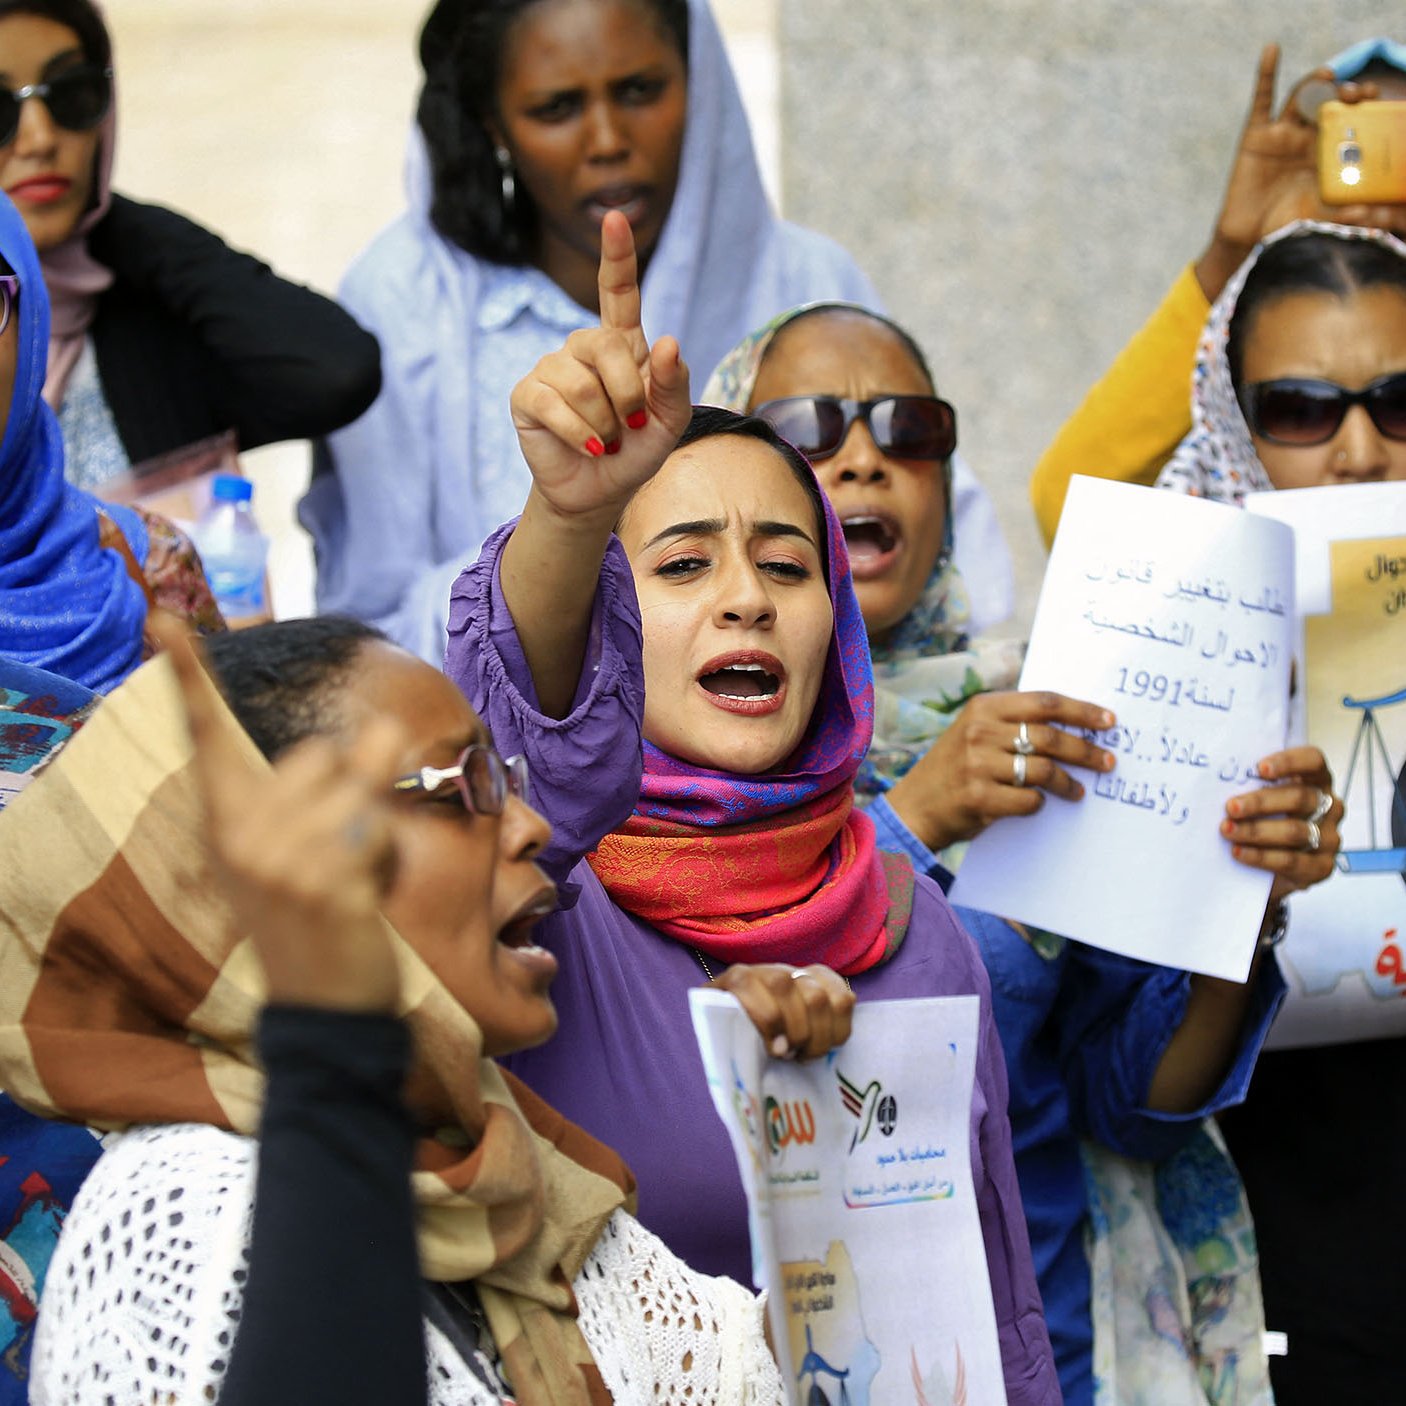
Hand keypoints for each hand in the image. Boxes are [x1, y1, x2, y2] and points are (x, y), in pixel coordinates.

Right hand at [151, 614, 404, 1012]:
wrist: (322, 1012)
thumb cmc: (314, 921)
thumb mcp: (293, 852)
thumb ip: (325, 789)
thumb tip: (382, 730)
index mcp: (225, 823)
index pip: (207, 737)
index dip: (187, 677)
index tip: (164, 620)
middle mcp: (245, 834)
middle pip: (327, 753)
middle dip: (352, 791)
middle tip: (333, 861)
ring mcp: (284, 858)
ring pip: (365, 782)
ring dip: (378, 826)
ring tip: (350, 880)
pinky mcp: (328, 882)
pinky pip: (383, 832)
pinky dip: (388, 862)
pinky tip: (363, 902)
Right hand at [510, 210, 691, 524]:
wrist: (598, 493)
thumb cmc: (635, 452)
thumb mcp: (670, 421)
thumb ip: (674, 384)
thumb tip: (668, 341)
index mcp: (622, 345)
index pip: (618, 292)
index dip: (617, 256)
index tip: (615, 218)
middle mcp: (584, 349)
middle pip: (606, 346)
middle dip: (627, 394)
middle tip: (631, 426)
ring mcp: (552, 368)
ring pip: (582, 384)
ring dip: (605, 423)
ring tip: (606, 441)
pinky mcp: (527, 395)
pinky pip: (554, 405)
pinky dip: (579, 433)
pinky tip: (587, 446)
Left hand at [708, 963, 855, 1060]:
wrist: (752, 1017)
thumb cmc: (735, 1035)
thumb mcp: (721, 1035)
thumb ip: (722, 1038)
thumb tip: (733, 1056)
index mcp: (736, 981)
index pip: (748, 984)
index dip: (766, 1018)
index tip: (776, 1051)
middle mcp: (767, 970)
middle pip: (787, 989)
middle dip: (796, 1032)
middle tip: (791, 1055)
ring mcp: (797, 972)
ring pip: (819, 996)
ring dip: (818, 1035)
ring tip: (806, 1053)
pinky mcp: (822, 979)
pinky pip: (843, 998)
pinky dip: (839, 1027)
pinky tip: (826, 1041)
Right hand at [885, 691, 1116, 852]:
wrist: (916, 806)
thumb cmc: (955, 768)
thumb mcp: (976, 732)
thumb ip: (1014, 723)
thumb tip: (1073, 725)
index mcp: (983, 707)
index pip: (1044, 702)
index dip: (1081, 711)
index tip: (1108, 722)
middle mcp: (980, 731)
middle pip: (1051, 737)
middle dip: (1086, 750)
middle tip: (1107, 762)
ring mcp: (978, 764)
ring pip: (1044, 770)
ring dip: (1068, 783)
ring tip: (1077, 791)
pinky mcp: (980, 796)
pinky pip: (1029, 799)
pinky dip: (1039, 804)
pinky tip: (1038, 804)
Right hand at [1197, 44, 1403, 300]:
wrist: (1250, 237)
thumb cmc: (1288, 226)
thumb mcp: (1325, 215)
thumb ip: (1352, 211)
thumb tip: (1386, 218)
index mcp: (1328, 149)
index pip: (1351, 118)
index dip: (1364, 105)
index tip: (1376, 97)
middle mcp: (1308, 136)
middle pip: (1330, 103)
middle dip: (1344, 93)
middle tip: (1356, 93)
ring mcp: (1283, 132)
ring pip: (1302, 98)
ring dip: (1316, 83)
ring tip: (1327, 77)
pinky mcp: (1256, 135)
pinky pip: (1261, 99)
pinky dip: (1266, 73)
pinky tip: (1272, 50)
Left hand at [1221, 744, 1341, 903]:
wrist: (1269, 868)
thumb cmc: (1262, 819)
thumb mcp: (1261, 798)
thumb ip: (1250, 784)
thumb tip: (1216, 775)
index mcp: (1317, 781)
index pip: (1313, 761)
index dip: (1289, 762)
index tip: (1260, 768)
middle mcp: (1329, 807)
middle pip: (1299, 798)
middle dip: (1260, 802)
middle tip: (1230, 807)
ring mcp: (1328, 838)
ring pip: (1294, 831)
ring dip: (1255, 831)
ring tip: (1227, 830)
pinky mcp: (1320, 867)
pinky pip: (1290, 860)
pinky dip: (1261, 856)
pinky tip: (1238, 852)